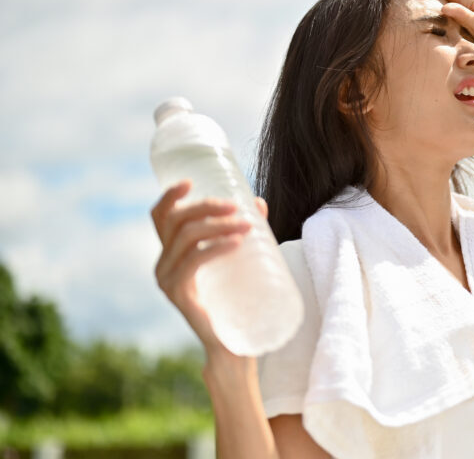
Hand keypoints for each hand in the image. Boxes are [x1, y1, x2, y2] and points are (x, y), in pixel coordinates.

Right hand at [150, 180, 268, 356]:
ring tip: (247, 225)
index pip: (161, 217)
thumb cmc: (235, 300)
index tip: (192, 181)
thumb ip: (243, 231)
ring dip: (218, 225)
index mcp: (171, 254)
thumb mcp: (237, 260)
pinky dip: (216, 247)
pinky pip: (194, 261)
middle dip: (206, 207)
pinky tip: (236, 242)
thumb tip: (258, 202)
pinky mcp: (179, 294)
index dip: (171, 196)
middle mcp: (163, 264)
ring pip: (187, 237)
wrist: (233, 345)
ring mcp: (167, 279)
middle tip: (237, 207)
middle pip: (177, 221)